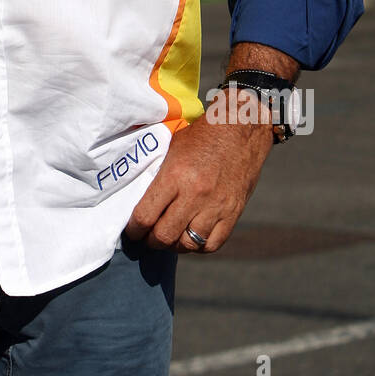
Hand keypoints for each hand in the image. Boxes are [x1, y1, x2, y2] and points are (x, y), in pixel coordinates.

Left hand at [124, 91, 273, 253]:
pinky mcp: (233, 213)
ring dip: (174, 245)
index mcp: (175, 175)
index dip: (134, 229)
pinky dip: (199, 246)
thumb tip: (141, 201)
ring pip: (188, 244)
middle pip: (165, 235)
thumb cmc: (202, 135)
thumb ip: (159, 176)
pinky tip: (191, 237)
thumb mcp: (173, 148)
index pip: (146, 215)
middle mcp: (195, 194)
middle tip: (147, 237)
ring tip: (169, 237)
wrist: (242, 129)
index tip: (131, 231)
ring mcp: (216, 206)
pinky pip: (213, 244)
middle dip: (151, 241)